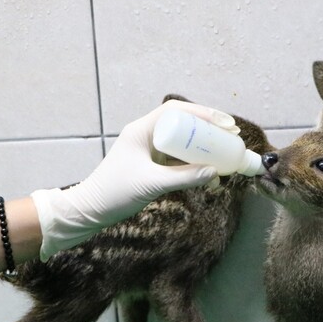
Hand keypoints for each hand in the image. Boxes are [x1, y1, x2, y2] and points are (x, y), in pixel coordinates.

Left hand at [30, 100, 236, 259]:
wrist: (91, 210)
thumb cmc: (115, 193)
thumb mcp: (152, 184)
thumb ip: (184, 178)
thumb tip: (215, 172)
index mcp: (142, 130)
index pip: (176, 111)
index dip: (203, 114)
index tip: (225, 123)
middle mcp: (146, 133)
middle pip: (183, 122)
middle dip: (208, 128)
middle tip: (231, 136)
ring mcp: (149, 148)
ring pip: (182, 139)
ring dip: (203, 145)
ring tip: (226, 152)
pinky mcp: (151, 163)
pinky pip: (178, 156)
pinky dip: (194, 161)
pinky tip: (210, 172)